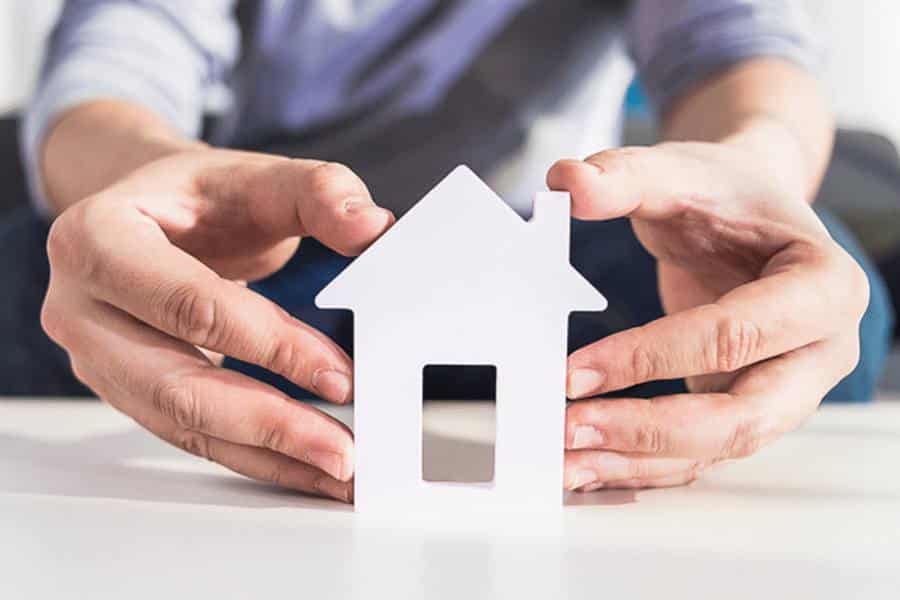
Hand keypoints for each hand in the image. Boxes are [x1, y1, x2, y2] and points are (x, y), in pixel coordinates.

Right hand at [41, 149, 393, 501]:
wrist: (149, 211)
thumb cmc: (199, 196)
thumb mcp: (256, 175)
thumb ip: (319, 191)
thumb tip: (370, 227)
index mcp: (97, 238)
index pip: (192, 306)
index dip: (270, 346)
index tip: (340, 376)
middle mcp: (79, 307)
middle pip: (176, 385)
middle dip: (268, 425)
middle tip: (342, 453)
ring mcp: (93, 356)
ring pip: (180, 424)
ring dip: (263, 454)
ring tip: (334, 469)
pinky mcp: (122, 388)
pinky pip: (186, 432)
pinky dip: (248, 453)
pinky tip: (300, 464)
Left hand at [548, 142, 868, 490]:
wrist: (748, 214)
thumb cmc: (726, 193)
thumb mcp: (680, 172)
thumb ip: (625, 176)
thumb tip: (567, 182)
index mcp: (824, 286)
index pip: (734, 335)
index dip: (650, 358)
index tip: (573, 373)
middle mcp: (821, 352)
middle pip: (742, 418)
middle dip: (649, 431)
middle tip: (569, 429)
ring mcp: (788, 389)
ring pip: (718, 448)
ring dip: (639, 460)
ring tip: (565, 461)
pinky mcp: (748, 407)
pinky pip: (700, 450)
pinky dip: (644, 462)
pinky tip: (588, 464)